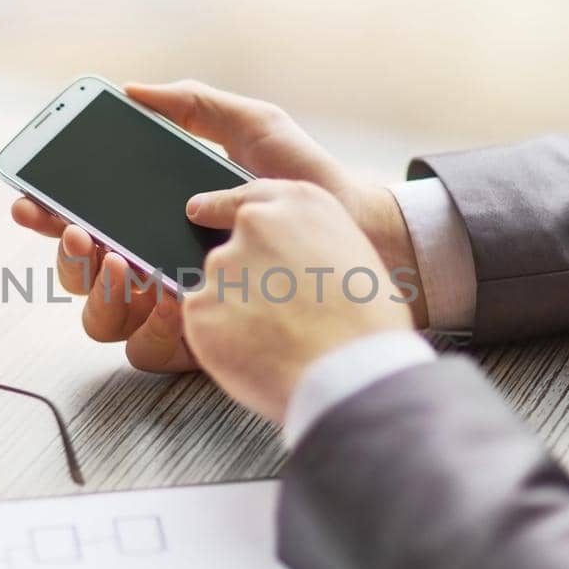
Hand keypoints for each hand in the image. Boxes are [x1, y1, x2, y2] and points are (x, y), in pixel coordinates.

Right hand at [10, 80, 424, 371]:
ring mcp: (174, 307)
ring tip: (127, 262)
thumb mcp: (251, 126)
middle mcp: (155, 266)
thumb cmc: (306, 184)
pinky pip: (151, 347)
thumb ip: (193, 105)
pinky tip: (168, 295)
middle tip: (81, 233)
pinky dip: (151, 323)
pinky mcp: (202, 340)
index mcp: (155, 218)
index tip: (32, 200)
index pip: (83, 221)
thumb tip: (131, 90)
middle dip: (69, 256)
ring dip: (102, 291)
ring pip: (102, 318)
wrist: (357, 232)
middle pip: (80, 275)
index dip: (47, 215)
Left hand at [181, 179, 413, 420]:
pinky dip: (221, 343)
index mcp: (299, 202)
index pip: (247, 198)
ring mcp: (223, 264)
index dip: (225, 210)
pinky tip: (257, 357)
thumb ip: (309, 247)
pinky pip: (203, 326)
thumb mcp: (354, 256)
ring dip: (234, 315)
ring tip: (277, 343)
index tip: (202, 213)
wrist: (353, 371)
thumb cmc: (368, 324)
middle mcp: (255, 223)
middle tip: (277, 318)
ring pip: (216, 292)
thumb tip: (288, 266)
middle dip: (244, 283)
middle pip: (229, 251)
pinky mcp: (200, 306)